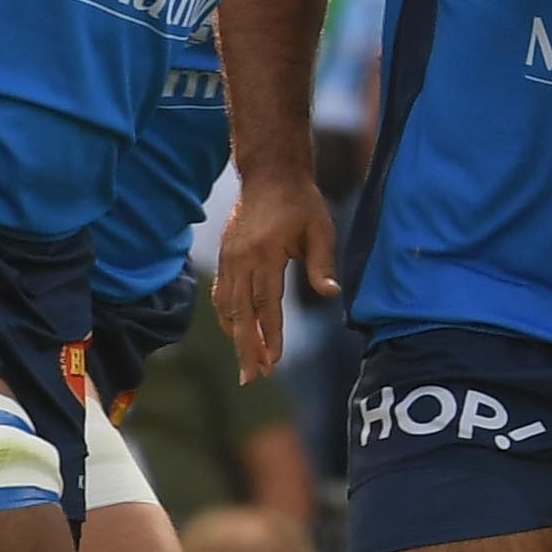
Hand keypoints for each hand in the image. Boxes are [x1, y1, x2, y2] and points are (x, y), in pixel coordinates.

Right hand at [218, 165, 336, 378]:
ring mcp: (228, 257)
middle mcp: (241, 258)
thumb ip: (322, 264)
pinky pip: (221, 293)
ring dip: (236, 336)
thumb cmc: (302, 203)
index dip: (270, 335)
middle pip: (240, 313)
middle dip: (246, 348)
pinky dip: (227, 317)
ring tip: (248, 362)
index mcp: (265, 253)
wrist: (270, 174)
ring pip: (226, 307)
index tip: (274, 361)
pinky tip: (237, 333)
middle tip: (252, 377)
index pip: (267, 304)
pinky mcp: (225, 256)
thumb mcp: (321, 229)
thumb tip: (330, 295)